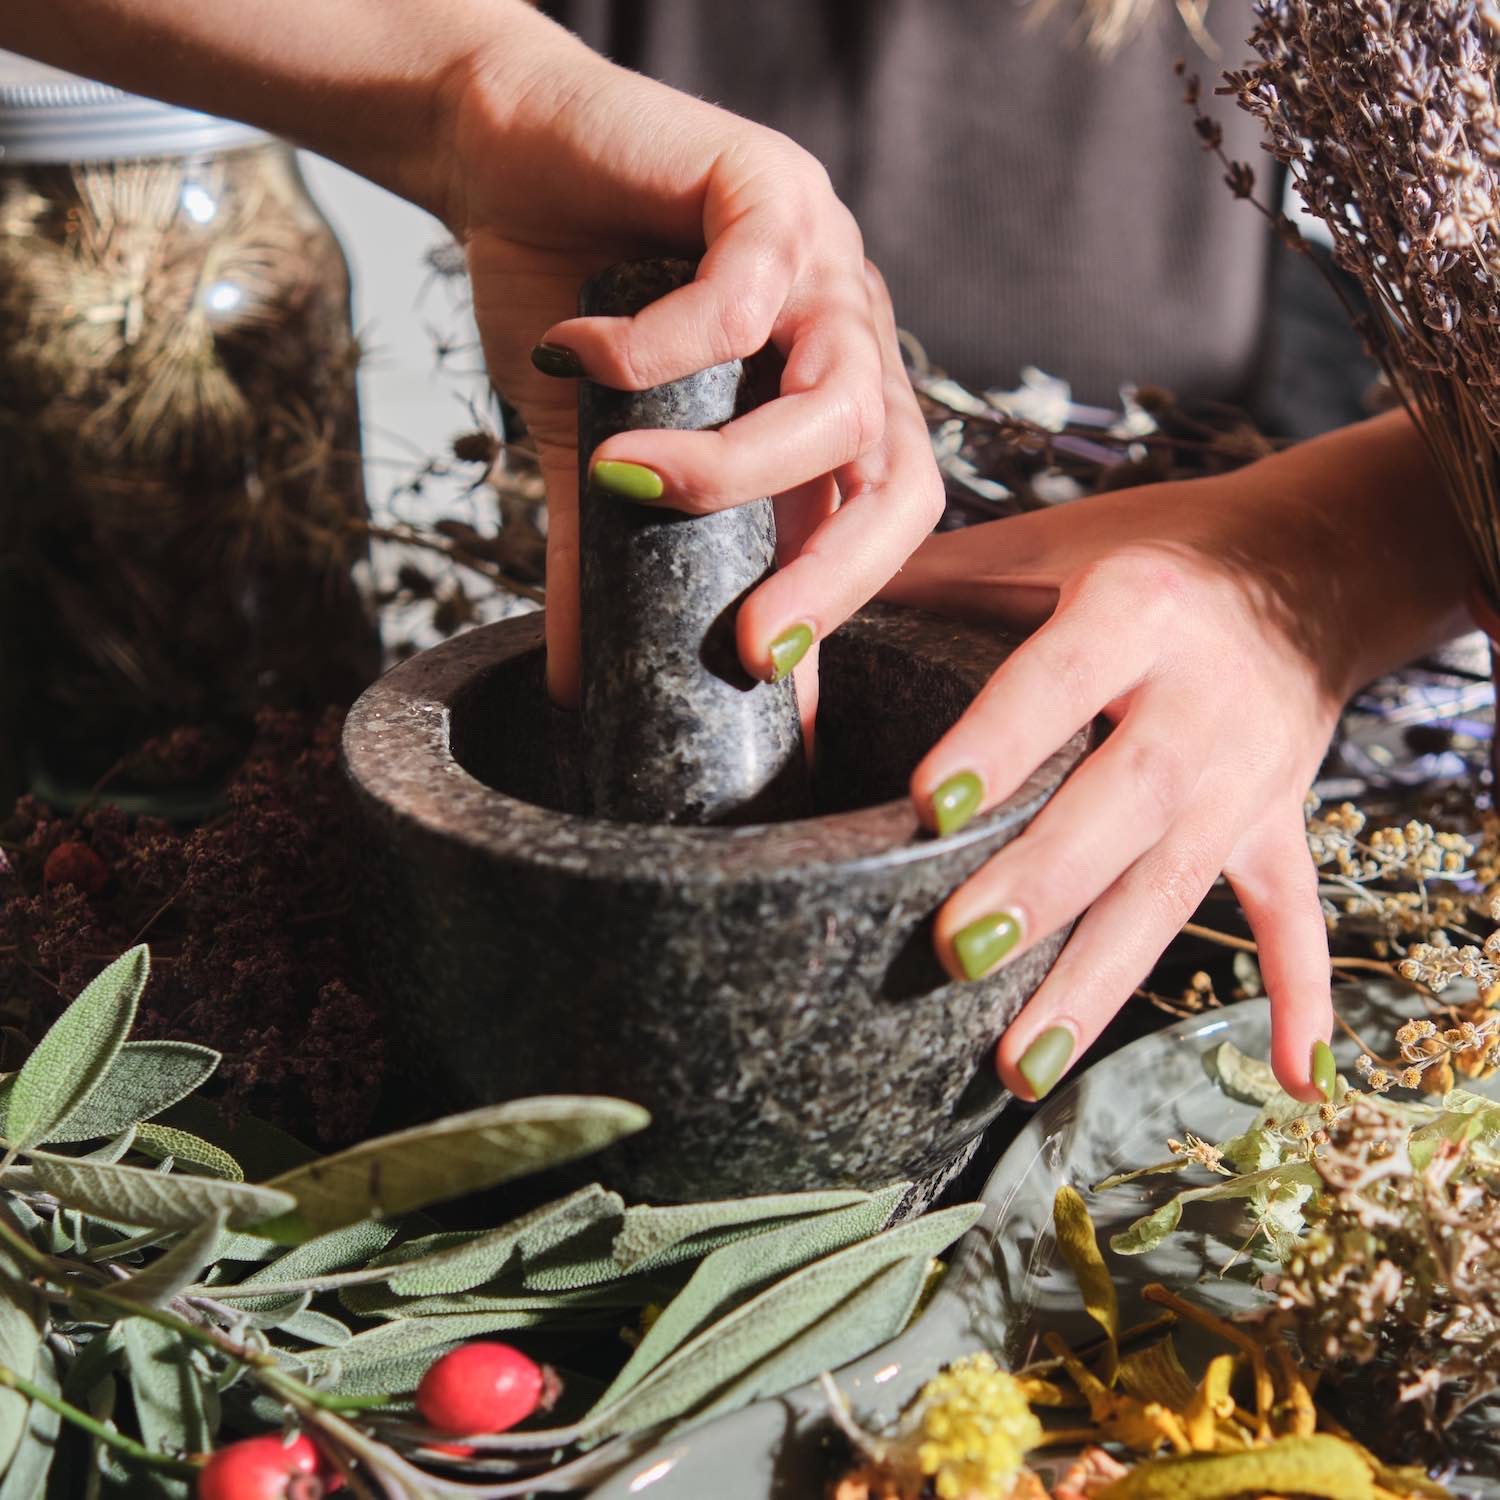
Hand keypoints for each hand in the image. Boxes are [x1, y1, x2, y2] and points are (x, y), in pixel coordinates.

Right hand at [444, 11, 942, 715]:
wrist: (506, 159)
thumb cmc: (568, 304)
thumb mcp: (590, 456)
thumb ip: (604, 561)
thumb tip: (575, 685)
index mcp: (827, 409)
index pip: (878, 527)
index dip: (837, 610)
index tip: (764, 684)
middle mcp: (846, 343)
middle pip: (901, 479)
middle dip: (835, 576)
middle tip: (751, 642)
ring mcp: (822, 266)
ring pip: (840, 397)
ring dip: (733, 466)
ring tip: (627, 482)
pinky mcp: (767, 189)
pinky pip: (744, 291)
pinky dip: (658, 343)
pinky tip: (580, 353)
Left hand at [882, 412, 1470, 1103]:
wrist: (1314, 561)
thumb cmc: (1150, 551)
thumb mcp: (1050, 541)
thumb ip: (931, 578)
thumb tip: (787, 631)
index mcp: (1137, 609)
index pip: (1058, 679)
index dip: (999, 741)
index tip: (927, 805)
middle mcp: (1202, 696)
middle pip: (1121, 802)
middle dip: (1042, 882)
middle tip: (954, 952)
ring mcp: (1249, 773)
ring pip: (1175, 885)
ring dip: (1102, 976)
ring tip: (1023, 1062)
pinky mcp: (1279, 821)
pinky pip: (1293, 915)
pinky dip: (1301, 996)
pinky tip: (1296, 1079)